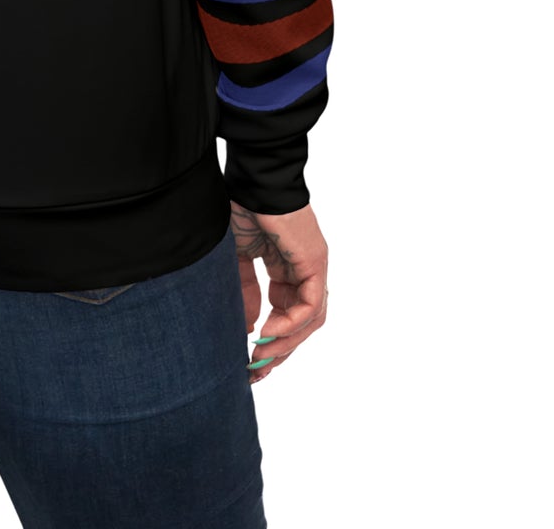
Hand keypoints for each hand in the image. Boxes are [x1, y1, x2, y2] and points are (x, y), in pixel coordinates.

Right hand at [230, 201, 327, 381]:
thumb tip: (250, 327)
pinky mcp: (314, 262)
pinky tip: (269, 330)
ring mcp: (313, 266)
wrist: (251, 182)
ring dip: (286, 342)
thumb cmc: (242, 208)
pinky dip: (292, 323)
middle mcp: (306, 270)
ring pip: (311, 319)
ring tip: (261, 356)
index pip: (288, 312)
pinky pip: (311, 304)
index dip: (272, 338)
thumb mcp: (239, 258)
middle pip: (302, 322)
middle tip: (257, 371)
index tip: (250, 360)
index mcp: (288, 268)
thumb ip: (247, 291)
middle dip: (280, 349)